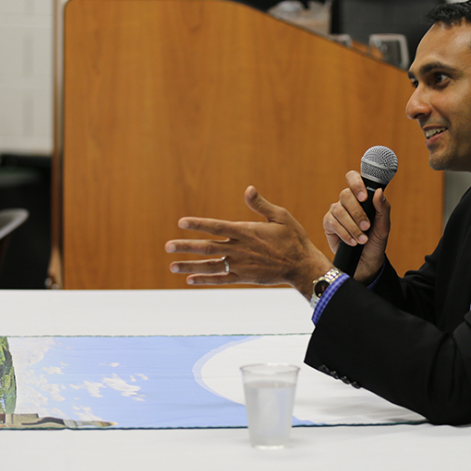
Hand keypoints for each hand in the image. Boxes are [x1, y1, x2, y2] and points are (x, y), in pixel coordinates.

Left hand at [165, 186, 331, 298]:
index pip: (217, 226)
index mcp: (246, 232)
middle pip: (207, 247)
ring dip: (190, 266)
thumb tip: (248, 189)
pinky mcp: (244, 277)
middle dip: (186, 246)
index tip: (182, 222)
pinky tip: (190, 280)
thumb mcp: (281, 216)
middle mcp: (240, 249)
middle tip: (168, 246)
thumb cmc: (293, 239)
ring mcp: (240, 265)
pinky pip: (220, 280)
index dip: (198, 224)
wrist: (302, 266)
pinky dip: (205, 280)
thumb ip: (261, 205)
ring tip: (173, 266)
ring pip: (210, 265)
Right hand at [322, 170, 390, 283]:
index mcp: (360, 196)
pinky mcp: (328, 224)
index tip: (364, 197)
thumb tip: (379, 192)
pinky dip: (345, 233)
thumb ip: (383, 208)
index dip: (356, 183)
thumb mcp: (384, 226)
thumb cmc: (376, 241)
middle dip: (357, 212)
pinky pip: (332, 223)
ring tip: (362, 239)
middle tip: (367, 226)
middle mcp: (346, 201)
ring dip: (352, 226)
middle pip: (345, 195)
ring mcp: (336, 212)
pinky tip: (353, 242)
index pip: (353, 178)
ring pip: (339, 210)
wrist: (367, 262)